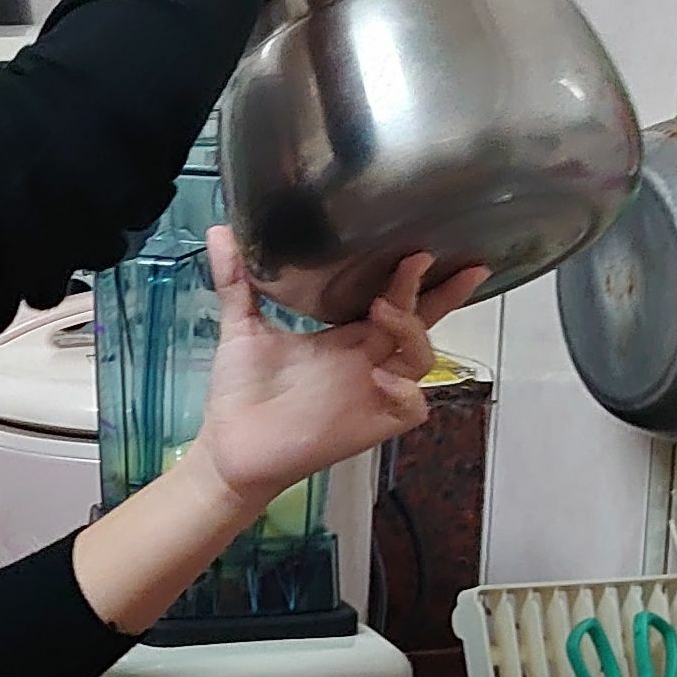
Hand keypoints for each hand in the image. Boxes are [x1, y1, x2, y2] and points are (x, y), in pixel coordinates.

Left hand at [184, 229, 485, 508]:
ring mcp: (372, 392)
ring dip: (412, 332)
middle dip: (443, 296)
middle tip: (456, 266)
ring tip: (383, 310)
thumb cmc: (241, 392)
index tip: (419, 249)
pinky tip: (380, 377)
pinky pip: (412, 407)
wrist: (230, 446)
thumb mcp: (241, 327)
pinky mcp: (370, 424)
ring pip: (422, 360)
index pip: (394, 301)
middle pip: (421, 324)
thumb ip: (236, 280)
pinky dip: (405, 391)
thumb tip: (219, 230)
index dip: (413, 278)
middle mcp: (366, 360)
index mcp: (345, 336)